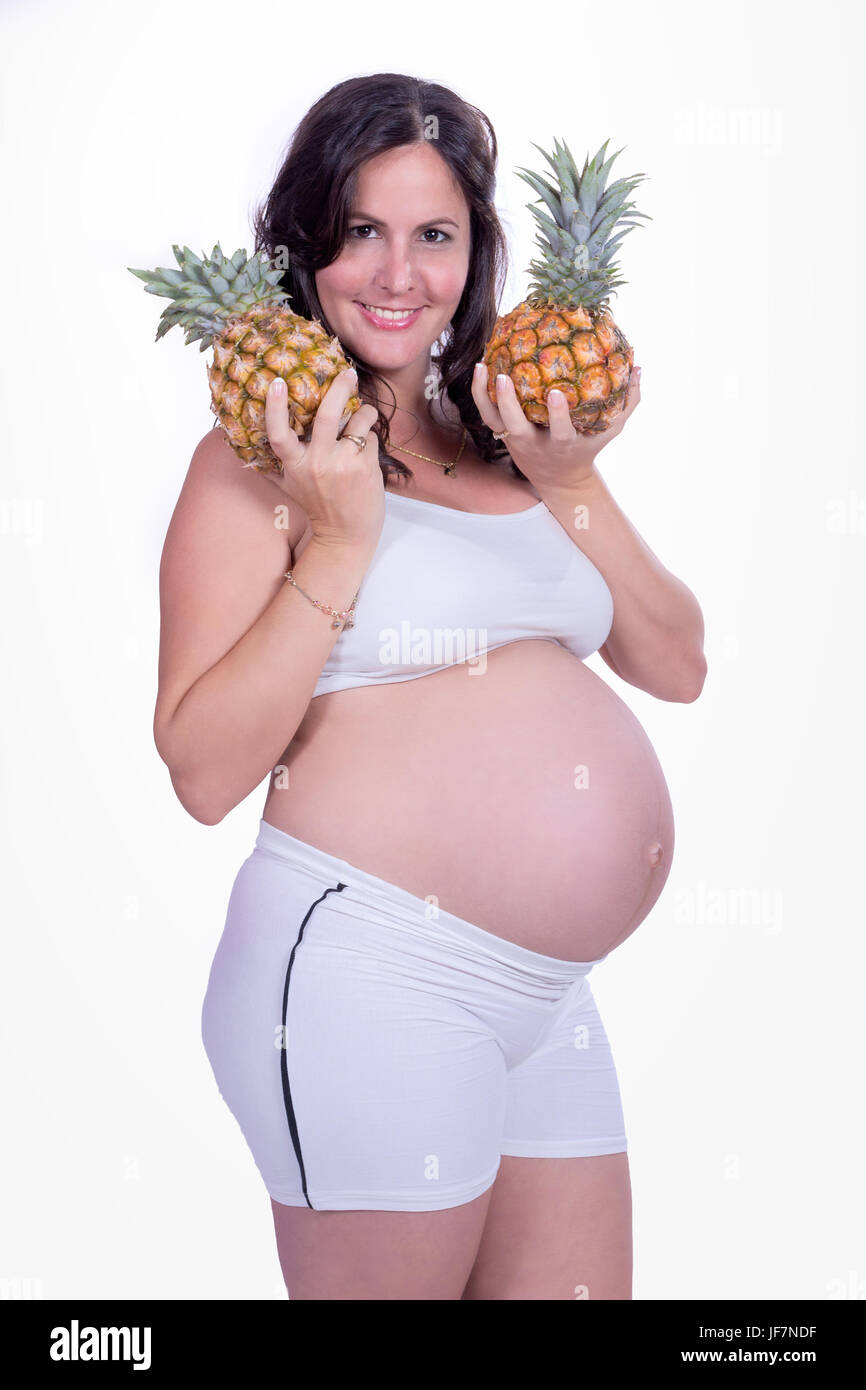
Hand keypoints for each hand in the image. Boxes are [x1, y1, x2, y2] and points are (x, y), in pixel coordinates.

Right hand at [262, 368, 384, 553]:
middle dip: (340, 387)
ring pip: (358, 420)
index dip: (275, 407)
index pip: (279, 433)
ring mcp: (343, 464)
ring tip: (364, 414)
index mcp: (295, 465)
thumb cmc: (318, 507)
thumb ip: (273, 466)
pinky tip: (367, 448)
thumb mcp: (290, 485)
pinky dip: (371, 437)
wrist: (346, 535)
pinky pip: (371, 437)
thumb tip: (244, 453)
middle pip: (327, 414)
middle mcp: (318, 463)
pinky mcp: (365, 467)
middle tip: (347, 372)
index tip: (276, 382)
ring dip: (365, 412)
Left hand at [471, 362, 641, 491]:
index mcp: (563, 444)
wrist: (558, 479)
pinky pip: (487, 414)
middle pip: (517, 426)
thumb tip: (639, 367)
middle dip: (509, 403)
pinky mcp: (503, 434)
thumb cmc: (587, 448)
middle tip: (504, 377)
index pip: (560, 431)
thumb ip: (628, 402)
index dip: (557, 414)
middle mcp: (536, 443)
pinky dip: (481, 393)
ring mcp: (516, 439)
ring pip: (494, 420)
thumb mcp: (610, 430)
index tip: (555, 393)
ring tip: (484, 365)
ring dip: (486, 395)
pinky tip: (481, 367)